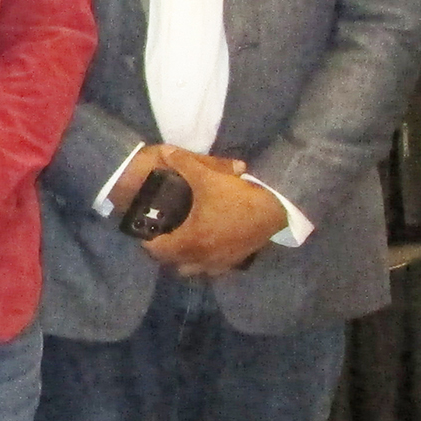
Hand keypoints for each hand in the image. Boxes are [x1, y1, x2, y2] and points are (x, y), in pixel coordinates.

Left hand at [143, 149, 287, 276]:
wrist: (273, 212)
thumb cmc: (236, 197)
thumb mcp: (208, 177)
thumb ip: (183, 163)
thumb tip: (165, 151)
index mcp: (189, 240)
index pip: (157, 250)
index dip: (148, 241)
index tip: (146, 231)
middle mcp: (200, 257)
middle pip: (171, 262)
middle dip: (164, 250)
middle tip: (162, 232)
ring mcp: (217, 263)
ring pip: (190, 268)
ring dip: (183, 258)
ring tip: (182, 241)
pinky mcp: (232, 263)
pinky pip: (210, 268)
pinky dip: (203, 261)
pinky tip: (206, 246)